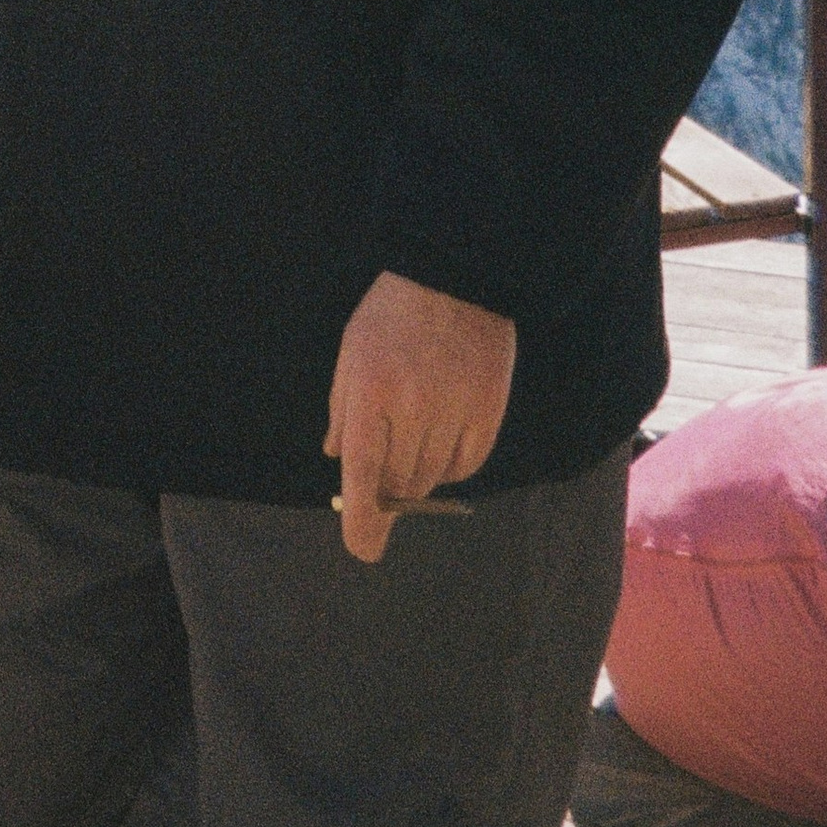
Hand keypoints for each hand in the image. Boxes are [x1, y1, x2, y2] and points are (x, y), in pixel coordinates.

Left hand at [325, 271, 517, 563]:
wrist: (456, 278)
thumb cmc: (391, 315)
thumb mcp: (352, 354)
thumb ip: (343, 411)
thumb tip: (339, 461)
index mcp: (371, 392)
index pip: (364, 474)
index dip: (363, 520)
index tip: (362, 548)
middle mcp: (413, 408)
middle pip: (400, 484)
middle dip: (387, 490)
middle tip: (383, 477)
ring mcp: (454, 411)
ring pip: (432, 479)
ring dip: (417, 475)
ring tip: (414, 435)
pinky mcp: (487, 414)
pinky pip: (466, 466)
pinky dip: (450, 466)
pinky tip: (442, 437)